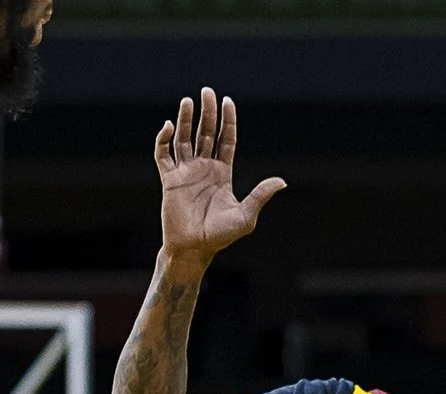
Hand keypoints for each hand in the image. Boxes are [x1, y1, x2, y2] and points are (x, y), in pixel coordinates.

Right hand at [155, 89, 285, 263]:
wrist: (194, 249)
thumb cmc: (220, 236)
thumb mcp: (246, 216)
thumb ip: (260, 195)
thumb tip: (282, 181)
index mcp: (222, 173)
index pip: (226, 140)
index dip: (227, 121)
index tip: (228, 101)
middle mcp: (204, 168)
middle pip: (205, 133)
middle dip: (207, 112)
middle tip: (207, 91)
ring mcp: (185, 172)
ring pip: (184, 139)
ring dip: (185, 119)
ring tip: (188, 100)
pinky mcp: (169, 180)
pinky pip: (163, 155)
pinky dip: (164, 140)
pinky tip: (169, 127)